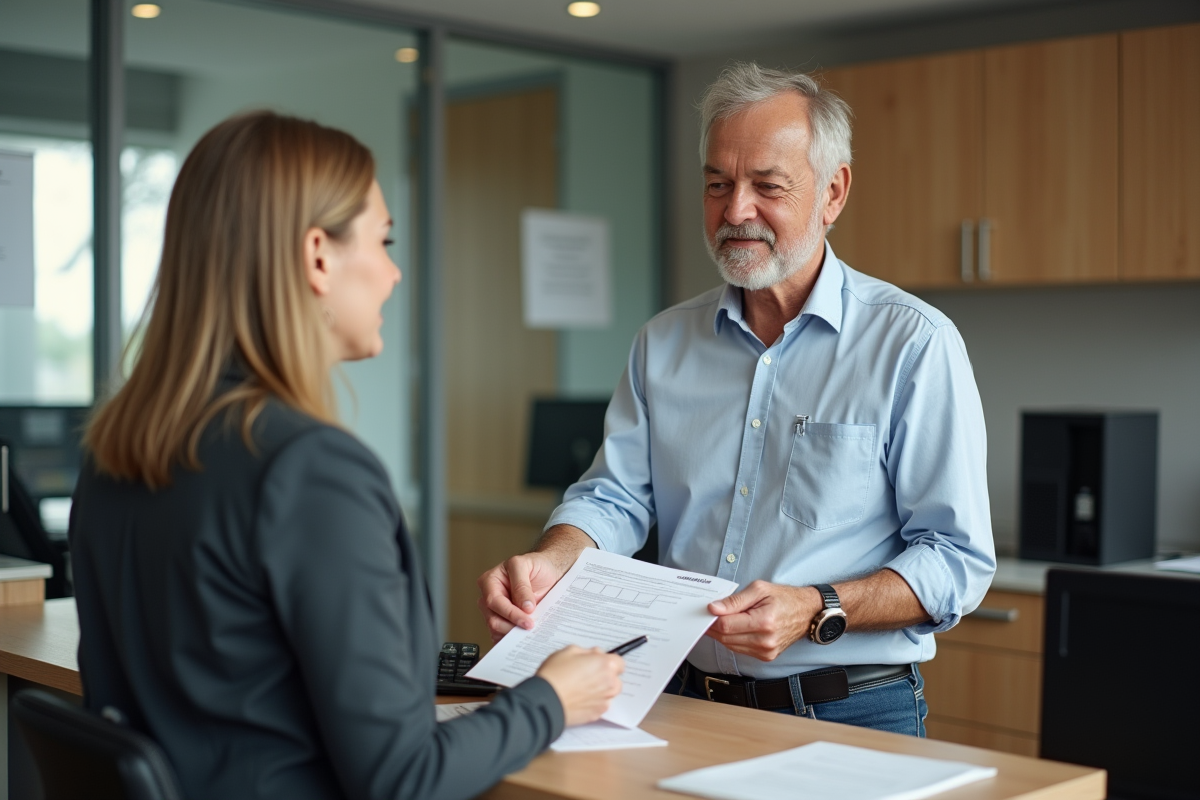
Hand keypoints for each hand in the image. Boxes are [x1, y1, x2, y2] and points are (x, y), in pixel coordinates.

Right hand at [476, 552, 568, 642]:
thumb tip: (524, 607)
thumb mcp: (526, 566)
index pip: (494, 602)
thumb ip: (522, 585)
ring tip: (529, 633)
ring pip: (496, 630)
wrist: (548, 573)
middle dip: (512, 626)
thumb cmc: (535, 566)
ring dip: (513, 634)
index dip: (510, 613)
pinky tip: (524, 638)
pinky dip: (513, 639)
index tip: (527, 620)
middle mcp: (489, 597)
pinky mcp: (503, 622)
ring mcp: (495, 611)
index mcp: (490, 581)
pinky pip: (502, 636)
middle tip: (530, 629)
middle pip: (493, 619)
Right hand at [536, 645, 624, 726]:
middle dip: (605, 676)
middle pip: (615, 679)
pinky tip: (578, 698)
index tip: (598, 662)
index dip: (607, 661)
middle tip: (587, 674)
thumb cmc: (555, 675)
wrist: (546, 700)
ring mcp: (604, 701)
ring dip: (600, 690)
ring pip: (608, 693)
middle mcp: (610, 684)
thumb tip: (594, 654)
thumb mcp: (569, 651)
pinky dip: (593, 702)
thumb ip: (588, 652)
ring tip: (581, 688)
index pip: (619, 662)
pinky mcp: (597, 714)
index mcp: (606, 665)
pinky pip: (600, 705)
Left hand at [706, 580, 821, 660]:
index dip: (711, 619)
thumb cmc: (784, 598)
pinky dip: (732, 639)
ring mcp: (766, 651)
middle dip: (713, 626)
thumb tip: (713, 608)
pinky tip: (734, 628)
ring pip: (730, 645)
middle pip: (726, 638)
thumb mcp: (759, 589)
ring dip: (722, 634)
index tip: (705, 611)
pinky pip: (740, 649)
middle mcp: (765, 641)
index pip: (726, 625)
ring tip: (722, 620)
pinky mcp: (766, 656)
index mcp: (764, 622)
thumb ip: (735, 600)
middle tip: (708, 615)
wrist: (807, 612)